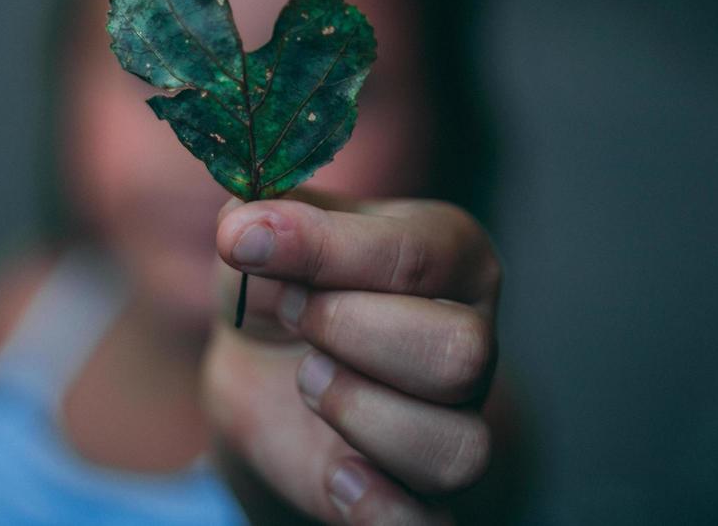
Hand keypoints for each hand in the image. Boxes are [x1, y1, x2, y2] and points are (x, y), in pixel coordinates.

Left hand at [201, 189, 502, 524]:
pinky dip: (377, 507)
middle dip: (350, 332)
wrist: (262, 366)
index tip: (247, 245)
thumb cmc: (280, 284)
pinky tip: (332, 470)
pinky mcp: (424, 499)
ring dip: (359, 414)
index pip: (417, 255)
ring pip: (457, 448)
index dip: (324, 252)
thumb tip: (246, 233)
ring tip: (308, 382)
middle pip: (459, 354)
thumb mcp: (261, 235)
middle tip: (296, 318)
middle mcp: (471, 340)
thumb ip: (259, 221)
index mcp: (450, 255)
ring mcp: (457, 425)